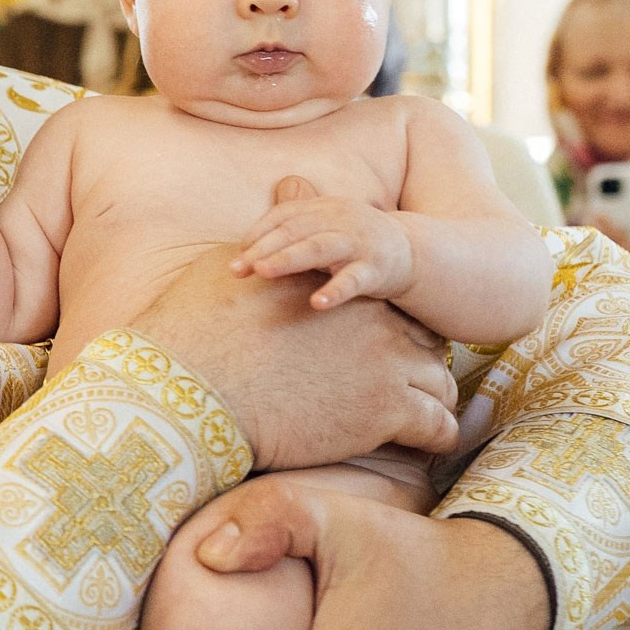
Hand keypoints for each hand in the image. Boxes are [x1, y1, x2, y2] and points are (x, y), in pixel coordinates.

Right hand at [129, 249, 458, 468]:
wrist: (189, 389)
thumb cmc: (199, 331)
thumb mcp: (232, 265)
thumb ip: (272, 234)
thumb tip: (288, 186)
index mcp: (343, 295)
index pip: (392, 309)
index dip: (390, 330)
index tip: (378, 350)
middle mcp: (378, 327)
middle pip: (427, 345)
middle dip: (419, 363)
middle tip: (404, 383)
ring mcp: (389, 371)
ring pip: (440, 386)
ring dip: (431, 400)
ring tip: (422, 416)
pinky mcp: (389, 415)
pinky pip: (438, 427)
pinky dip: (436, 436)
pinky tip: (424, 443)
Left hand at [233, 176, 414, 308]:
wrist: (409, 250)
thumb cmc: (352, 241)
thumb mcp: (322, 227)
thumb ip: (288, 228)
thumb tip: (243, 243)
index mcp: (322, 208)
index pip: (283, 216)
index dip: (257, 233)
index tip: (235, 256)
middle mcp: (338, 220)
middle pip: (294, 230)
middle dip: (262, 248)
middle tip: (235, 268)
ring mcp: (358, 243)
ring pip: (319, 248)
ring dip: (289, 259)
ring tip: (263, 271)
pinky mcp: (375, 269)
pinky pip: (354, 279)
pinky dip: (336, 290)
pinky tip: (318, 302)